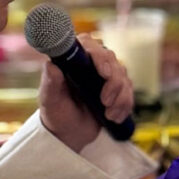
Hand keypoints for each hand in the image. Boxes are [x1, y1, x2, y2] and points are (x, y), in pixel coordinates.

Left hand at [39, 34, 133, 151]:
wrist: (69, 132)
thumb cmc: (56, 113)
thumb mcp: (50, 101)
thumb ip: (50, 83)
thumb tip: (50, 65)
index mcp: (73, 60)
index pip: (90, 45)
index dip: (100, 57)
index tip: (105, 74)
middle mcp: (91, 63)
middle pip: (111, 61)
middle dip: (113, 83)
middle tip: (105, 101)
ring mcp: (106, 75)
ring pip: (123, 76)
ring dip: (120, 98)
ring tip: (109, 114)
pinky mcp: (117, 87)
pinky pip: (129, 91)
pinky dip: (125, 105)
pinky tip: (115, 117)